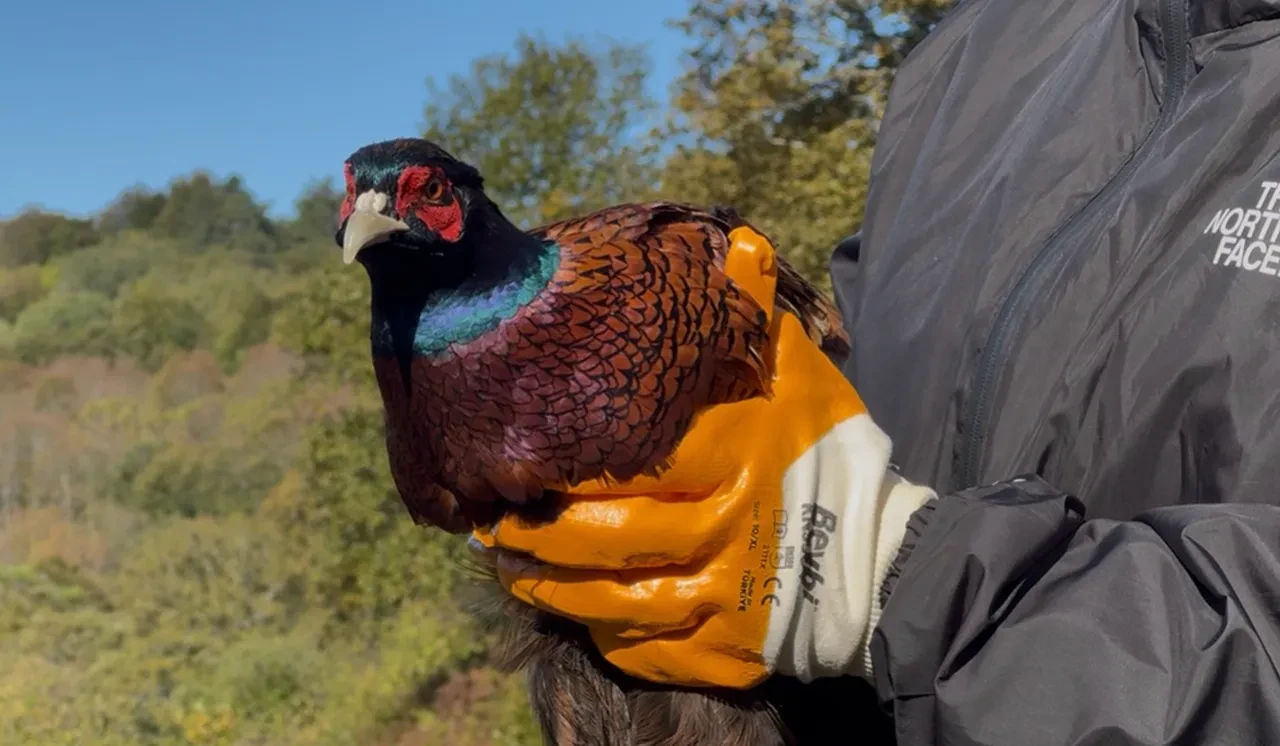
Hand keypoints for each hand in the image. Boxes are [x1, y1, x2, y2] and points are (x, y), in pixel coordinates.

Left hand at [470, 226, 934, 688]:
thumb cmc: (834, 457)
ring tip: (508, 566)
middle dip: (537, 533)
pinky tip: (568, 612)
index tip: (520, 456)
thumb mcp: (802, 376)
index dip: (565, 463)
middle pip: (608, 538)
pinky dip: (600, 635)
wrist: (884, 563)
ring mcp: (724, 598)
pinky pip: (645, 649)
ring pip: (613, 601)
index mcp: (734, 455)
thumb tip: (736, 248)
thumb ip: (759, 317)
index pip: (630, 460)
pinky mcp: (725, 650)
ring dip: (549, 588)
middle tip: (493, 520)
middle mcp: (724, 530)